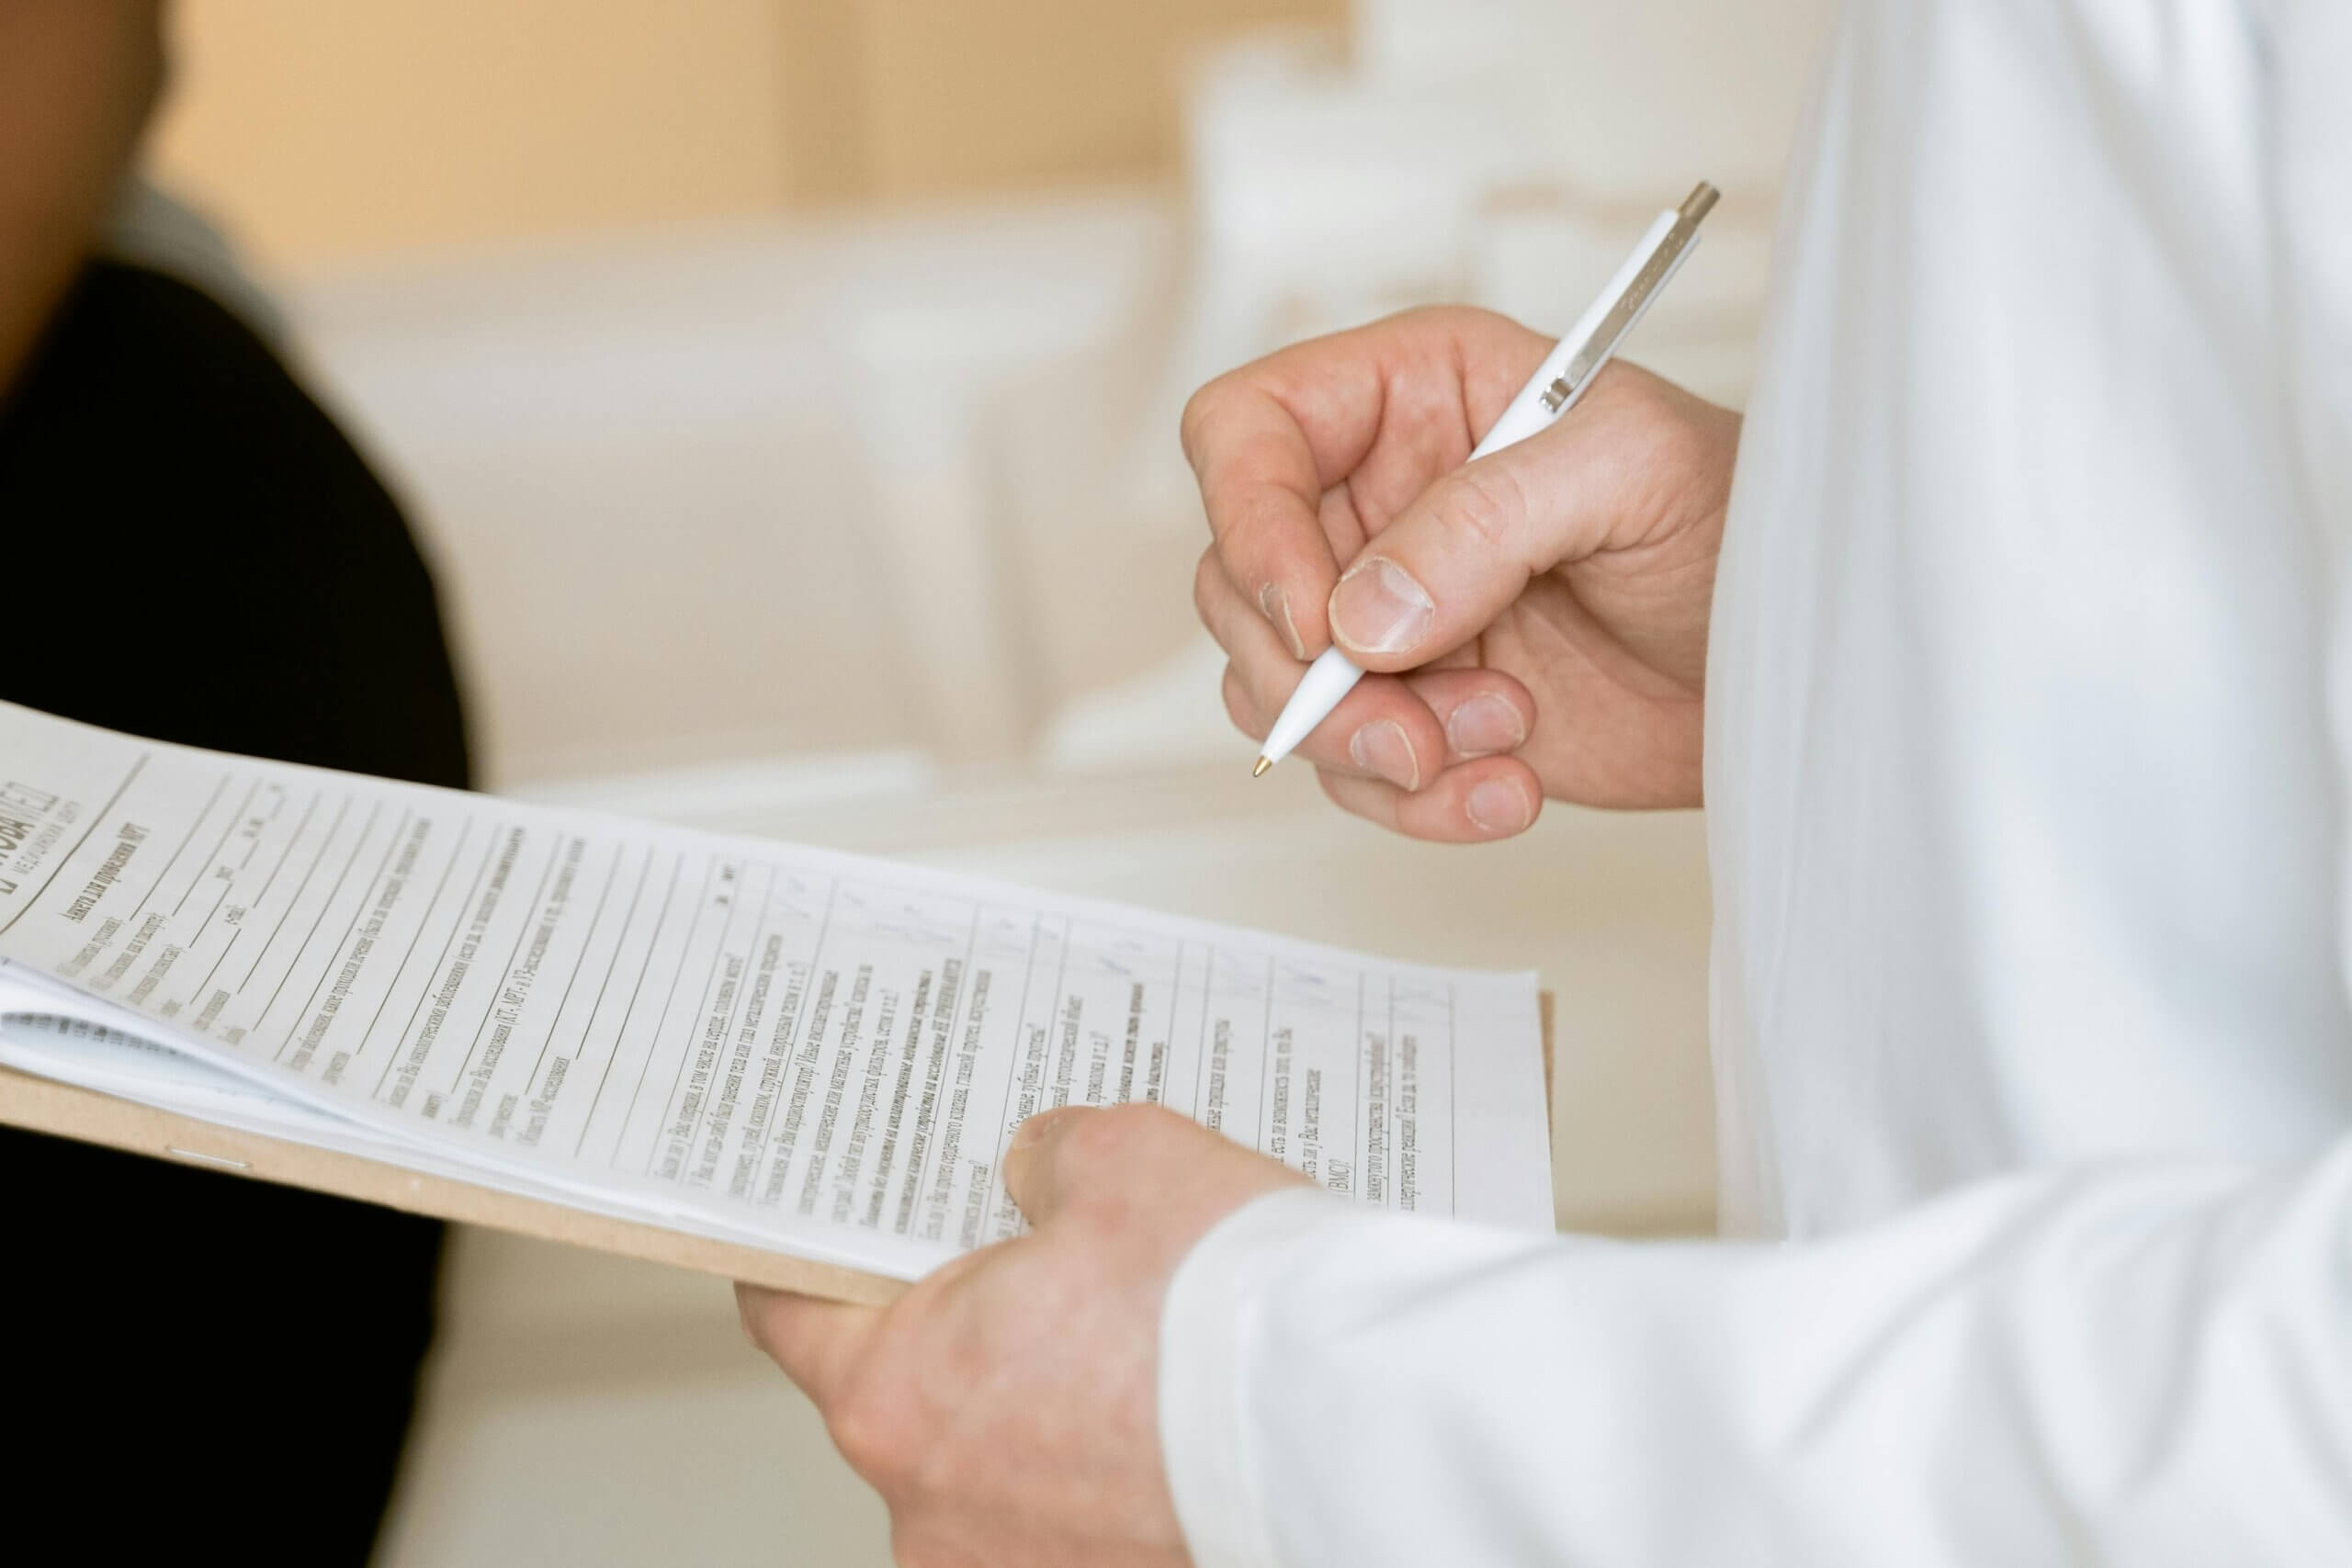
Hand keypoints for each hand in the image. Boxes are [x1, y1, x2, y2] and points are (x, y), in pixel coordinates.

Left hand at [739, 1105, 1308, 1567]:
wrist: (1361, 1438)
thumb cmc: (1228, 1311)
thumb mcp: (1123, 1158)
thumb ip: (1049, 1159)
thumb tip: (1039, 1174)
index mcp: (898, 1393)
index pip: (793, 1313)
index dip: (809, 1253)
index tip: (814, 1229)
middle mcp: (936, 1512)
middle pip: (919, 1391)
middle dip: (979, 1324)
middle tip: (1056, 1260)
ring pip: (1007, 1461)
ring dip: (1057, 1404)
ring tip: (1151, 1338)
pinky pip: (1081, 1514)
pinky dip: (1118, 1465)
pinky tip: (1185, 1407)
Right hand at [1184, 307, 1739, 834]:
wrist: (1799, 654)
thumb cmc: (1738, 517)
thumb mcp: (1629, 472)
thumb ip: (1486, 521)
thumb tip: (1362, 615)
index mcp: (1412, 397)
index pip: (1247, 433)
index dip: (1249, 521)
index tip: (1314, 615)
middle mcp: (1378, 502)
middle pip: (1239, 584)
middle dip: (1312, 678)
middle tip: (1410, 727)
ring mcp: (1389, 615)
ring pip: (1277, 691)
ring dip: (1371, 745)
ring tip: (1502, 740)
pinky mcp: (1419, 710)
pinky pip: (1352, 771)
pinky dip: (1417, 801)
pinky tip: (1510, 787)